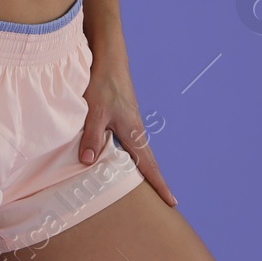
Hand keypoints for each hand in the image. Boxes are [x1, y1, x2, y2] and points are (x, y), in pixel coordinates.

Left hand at [78, 53, 177, 207]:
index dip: (160, 184)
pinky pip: (127, 142)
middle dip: (155, 181)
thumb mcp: (94, 111)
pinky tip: (121, 160)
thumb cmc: (103, 83)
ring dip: (142, 169)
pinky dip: (128, 156)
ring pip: (136, 152)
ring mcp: (129, 123)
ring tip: (146, 187)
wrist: (109, 58)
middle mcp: (135, 129)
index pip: (149, 165)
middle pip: (147, 162)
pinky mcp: (121, 116)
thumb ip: (92, 137)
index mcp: (133, 131)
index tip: (172, 202)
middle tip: (165, 201)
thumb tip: (89, 162)